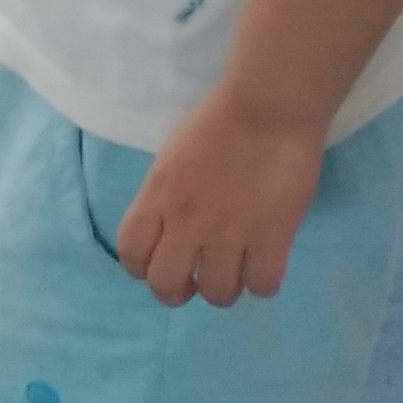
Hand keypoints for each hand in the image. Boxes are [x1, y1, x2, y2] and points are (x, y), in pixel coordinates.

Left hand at [114, 94, 323, 306]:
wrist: (266, 109)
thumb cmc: (218, 125)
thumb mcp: (171, 161)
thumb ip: (165, 199)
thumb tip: (171, 233)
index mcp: (156, 197)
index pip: (130, 252)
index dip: (141, 269)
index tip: (157, 266)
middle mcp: (185, 221)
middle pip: (165, 283)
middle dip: (176, 292)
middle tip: (193, 283)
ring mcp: (228, 232)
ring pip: (217, 292)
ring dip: (224, 290)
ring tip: (234, 274)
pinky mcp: (272, 236)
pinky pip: (262, 285)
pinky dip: (262, 284)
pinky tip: (263, 267)